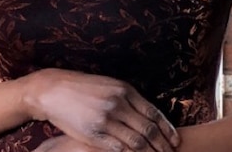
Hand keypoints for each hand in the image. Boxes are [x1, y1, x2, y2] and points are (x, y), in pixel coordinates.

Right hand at [26, 69, 179, 151]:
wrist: (54, 90)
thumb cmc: (83, 88)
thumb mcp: (110, 86)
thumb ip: (128, 99)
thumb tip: (148, 114)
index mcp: (125, 90)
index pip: (154, 113)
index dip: (167, 129)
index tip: (176, 141)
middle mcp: (118, 103)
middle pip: (148, 129)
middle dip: (162, 145)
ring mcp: (106, 119)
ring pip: (136, 142)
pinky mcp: (94, 133)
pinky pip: (118, 149)